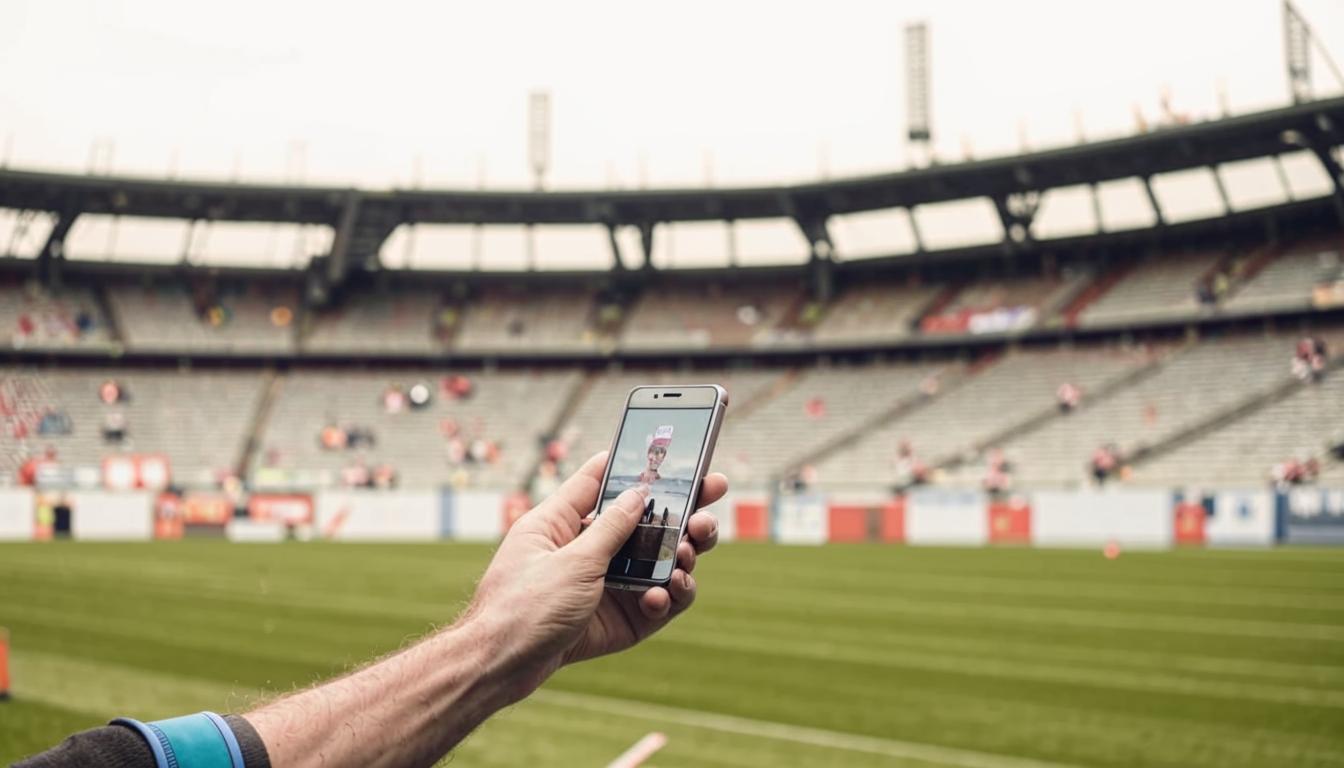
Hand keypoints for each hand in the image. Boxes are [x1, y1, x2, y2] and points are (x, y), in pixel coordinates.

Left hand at [467, 451, 725, 700]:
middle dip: (680, 511)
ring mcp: (604, 585)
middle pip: (642, 522)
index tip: (669, 449)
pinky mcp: (618, 619)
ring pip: (656, 561)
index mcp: (561, 523)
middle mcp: (586, 550)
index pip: (600, 480)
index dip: (634, 463)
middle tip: (713, 498)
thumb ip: (611, 528)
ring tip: (687, 554)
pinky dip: (666, 596)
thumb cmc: (521, 607)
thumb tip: (640, 493)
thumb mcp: (571, 561)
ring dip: (680, 555)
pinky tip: (662, 594)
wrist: (501, 669)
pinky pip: (656, 601)